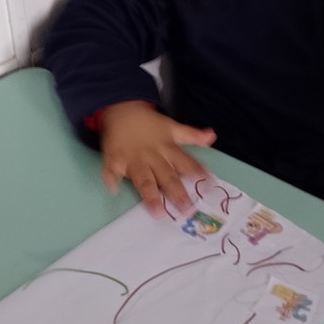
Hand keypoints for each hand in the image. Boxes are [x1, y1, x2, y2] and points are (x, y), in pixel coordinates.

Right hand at [99, 102, 216, 216]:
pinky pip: (112, 171)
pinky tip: (113, 190)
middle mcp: (153, 157)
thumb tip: (212, 137)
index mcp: (167, 149)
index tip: (211, 188)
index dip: (199, 175)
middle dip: (178, 194)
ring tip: (157, 213)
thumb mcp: (172, 127)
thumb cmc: (148, 124)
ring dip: (150, 196)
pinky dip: (111, 179)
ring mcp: (133, 159)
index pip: (187, 163)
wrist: (121, 109)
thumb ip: (192, 136)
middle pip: (167, 177)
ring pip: (144, 180)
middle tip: (188, 211)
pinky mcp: (114, 159)